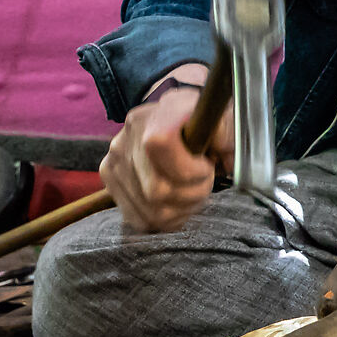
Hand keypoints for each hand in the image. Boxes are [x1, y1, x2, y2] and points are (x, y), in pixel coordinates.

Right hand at [99, 67, 232, 232]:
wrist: (170, 125)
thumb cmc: (200, 126)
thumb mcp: (219, 120)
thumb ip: (226, 133)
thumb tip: (223, 154)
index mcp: (152, 117)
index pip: (159, 144)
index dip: (188, 167)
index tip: (206, 166)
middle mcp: (124, 140)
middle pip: (156, 190)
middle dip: (192, 194)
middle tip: (203, 184)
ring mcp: (113, 164)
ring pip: (150, 211)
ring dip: (181, 210)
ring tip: (191, 193)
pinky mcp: (111, 185)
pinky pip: (140, 220)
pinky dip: (166, 219)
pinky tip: (176, 203)